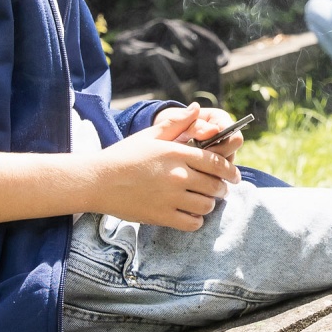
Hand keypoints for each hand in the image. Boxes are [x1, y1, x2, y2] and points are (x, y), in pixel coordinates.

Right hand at [94, 104, 238, 230]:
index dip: (229, 171)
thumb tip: (197, 108)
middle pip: (215, 186)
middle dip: (222, 188)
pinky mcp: (161, 216)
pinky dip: (196, 220)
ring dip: (209, 204)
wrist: (97, 181)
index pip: (216, 163)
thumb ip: (177, 123)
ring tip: (204, 201)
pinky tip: (191, 215)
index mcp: (177, 153)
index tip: (234, 176)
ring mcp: (170, 198)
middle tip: (220, 190)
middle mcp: (177, 175)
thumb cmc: (124, 155)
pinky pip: (192, 223)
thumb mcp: (150, 135)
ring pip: (206, 205)